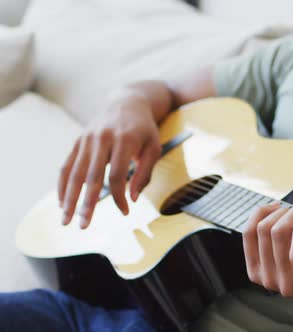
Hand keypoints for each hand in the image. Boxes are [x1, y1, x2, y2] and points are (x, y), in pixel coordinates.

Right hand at [59, 94, 161, 228]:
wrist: (127, 102)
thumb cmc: (145, 130)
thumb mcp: (154, 147)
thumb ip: (145, 173)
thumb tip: (132, 199)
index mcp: (124, 140)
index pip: (118, 175)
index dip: (119, 196)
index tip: (124, 212)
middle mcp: (102, 138)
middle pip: (92, 176)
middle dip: (87, 204)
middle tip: (84, 226)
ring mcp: (87, 139)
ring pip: (75, 173)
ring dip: (69, 199)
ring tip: (66, 220)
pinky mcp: (78, 141)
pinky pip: (67, 166)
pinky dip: (63, 185)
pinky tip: (62, 203)